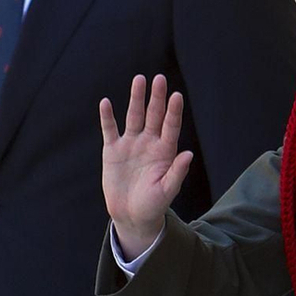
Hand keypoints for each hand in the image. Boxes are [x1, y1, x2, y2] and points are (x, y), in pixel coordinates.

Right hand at [99, 76, 193, 256]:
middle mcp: (149, 143)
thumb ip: (177, 172)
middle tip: (159, 79)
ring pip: (134, 116)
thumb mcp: (167, 191)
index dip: (173, 111)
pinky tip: (106, 102)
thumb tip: (188, 154)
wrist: (131, 216)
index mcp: (165, 151)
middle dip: (156, 97)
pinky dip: (107, 117)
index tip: (176, 96)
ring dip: (136, 98)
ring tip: (139, 79)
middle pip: (153, 115)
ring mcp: (130, 144)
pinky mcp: (112, 151)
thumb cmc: (153, 205)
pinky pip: (109, 130)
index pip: (171, 126)